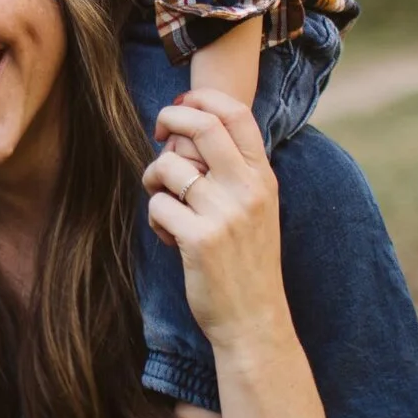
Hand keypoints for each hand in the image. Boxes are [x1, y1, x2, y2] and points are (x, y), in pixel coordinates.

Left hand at [142, 90, 282, 351]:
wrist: (254, 320)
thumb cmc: (248, 261)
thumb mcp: (258, 208)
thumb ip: (237, 171)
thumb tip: (194, 127)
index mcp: (263, 177)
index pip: (236, 113)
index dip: (203, 98)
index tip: (182, 104)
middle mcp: (248, 189)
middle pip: (201, 125)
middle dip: (169, 117)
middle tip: (157, 131)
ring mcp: (224, 213)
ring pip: (169, 166)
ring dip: (154, 178)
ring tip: (165, 204)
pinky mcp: (199, 239)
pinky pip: (157, 205)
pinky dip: (155, 218)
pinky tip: (168, 237)